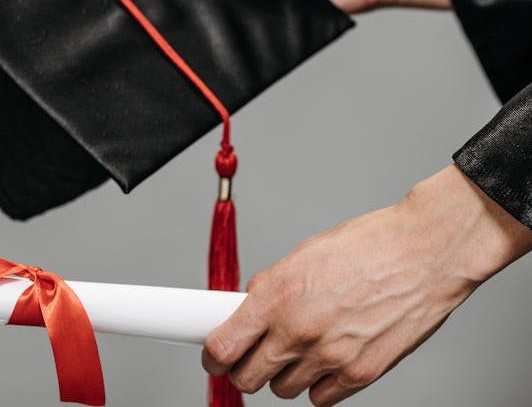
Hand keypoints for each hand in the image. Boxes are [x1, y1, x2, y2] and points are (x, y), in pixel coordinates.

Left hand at [202, 165, 531, 405]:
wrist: (424, 254)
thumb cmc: (369, 246)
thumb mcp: (303, 254)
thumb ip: (272, 286)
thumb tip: (250, 304)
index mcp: (276, 296)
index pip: (222, 346)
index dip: (212, 355)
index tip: (213, 354)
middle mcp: (298, 331)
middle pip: (246, 378)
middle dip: (243, 367)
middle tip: (251, 354)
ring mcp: (329, 357)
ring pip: (282, 390)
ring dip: (283, 374)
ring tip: (298, 349)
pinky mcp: (360, 375)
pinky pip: (321, 398)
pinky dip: (318, 385)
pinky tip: (325, 360)